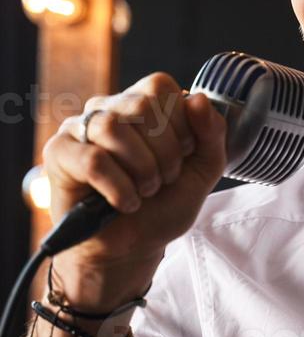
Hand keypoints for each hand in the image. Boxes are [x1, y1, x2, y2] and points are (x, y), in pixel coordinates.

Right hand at [41, 73, 226, 306]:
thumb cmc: (162, 206)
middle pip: (141, 105)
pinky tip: (124, 203)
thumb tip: (199, 99)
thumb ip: (212, 134)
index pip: (161, 87)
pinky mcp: (58, 153)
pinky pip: (92, 160)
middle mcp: (108, 108)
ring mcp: (79, 128)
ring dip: (142, 171)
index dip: (181, 125)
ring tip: (144, 192)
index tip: (181, 157)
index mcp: (141, 103)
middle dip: (165, 153)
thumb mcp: (202, 171)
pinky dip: (119, 189)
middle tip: (162, 180)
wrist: (131, 249)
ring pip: (113, 128)